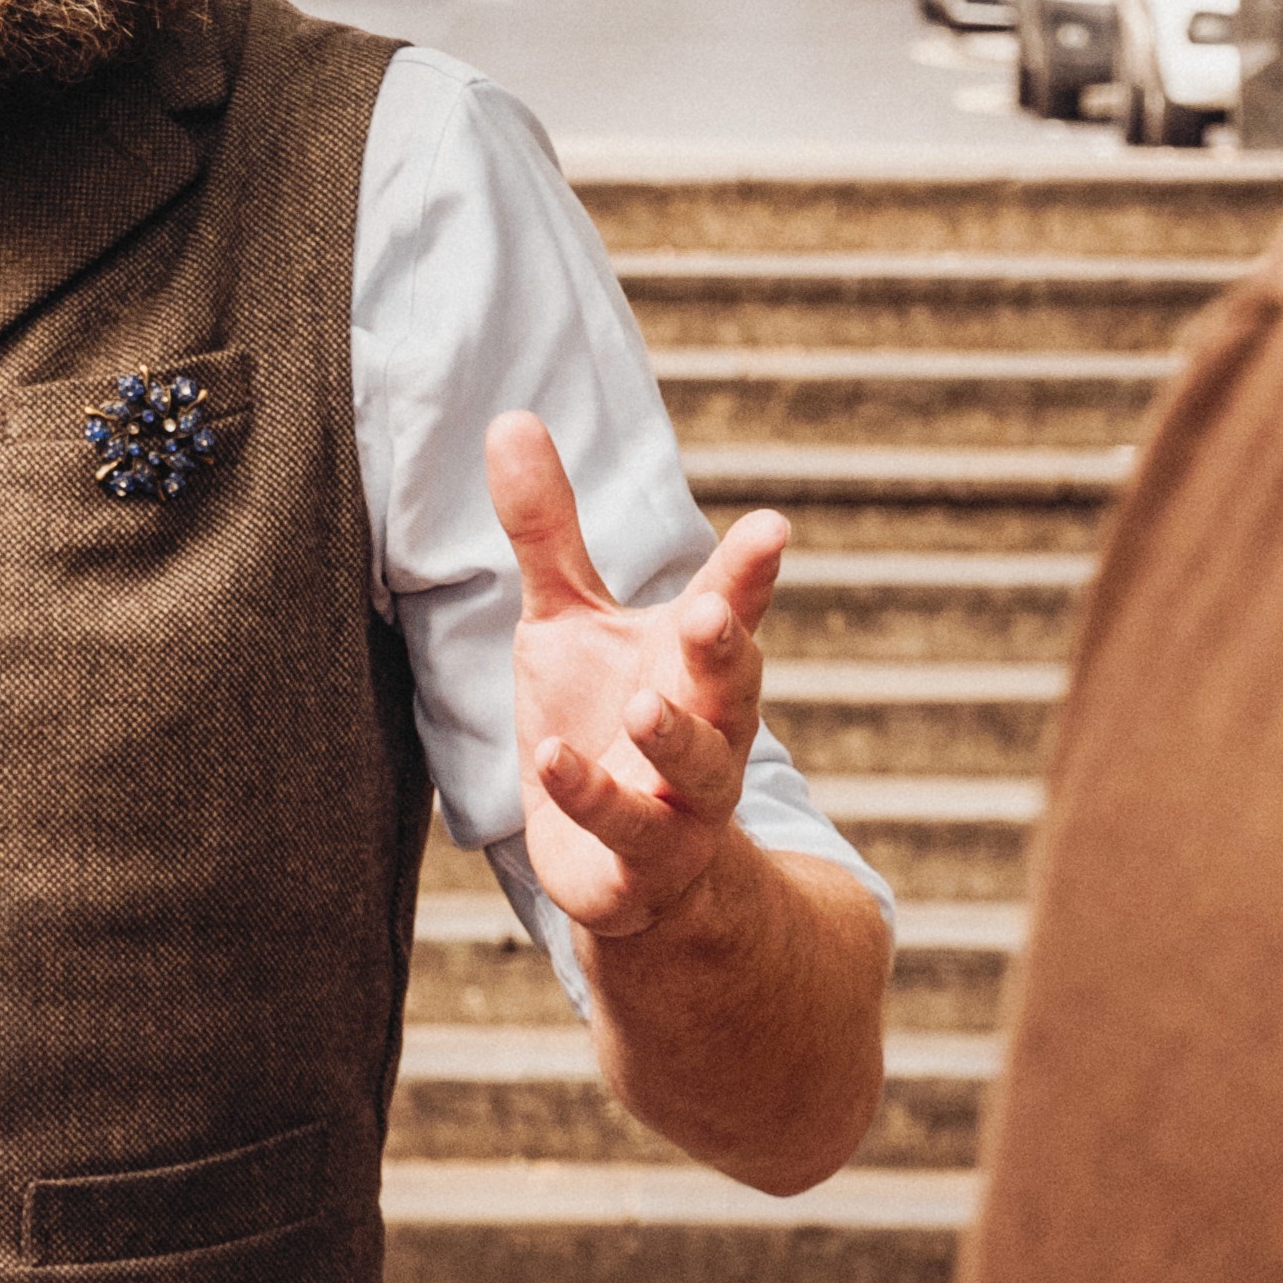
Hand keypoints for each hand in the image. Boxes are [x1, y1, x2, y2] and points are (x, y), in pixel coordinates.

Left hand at [490, 409, 784, 939]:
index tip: (772, 527)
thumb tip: (511, 416)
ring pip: (699, 773)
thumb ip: (549, 531)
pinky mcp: (638, 866)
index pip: (731, 608)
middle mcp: (706, 730)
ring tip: (644, 703)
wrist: (622, 863)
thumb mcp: (566, 619)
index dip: (749, 572)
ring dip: (676, 739)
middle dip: (725, 650)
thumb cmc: (601, 718)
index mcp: (694, 663)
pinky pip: (626, 835)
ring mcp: (681, 805)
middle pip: (732, 687)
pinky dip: (594, 800)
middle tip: (712, 612)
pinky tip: (556, 762)